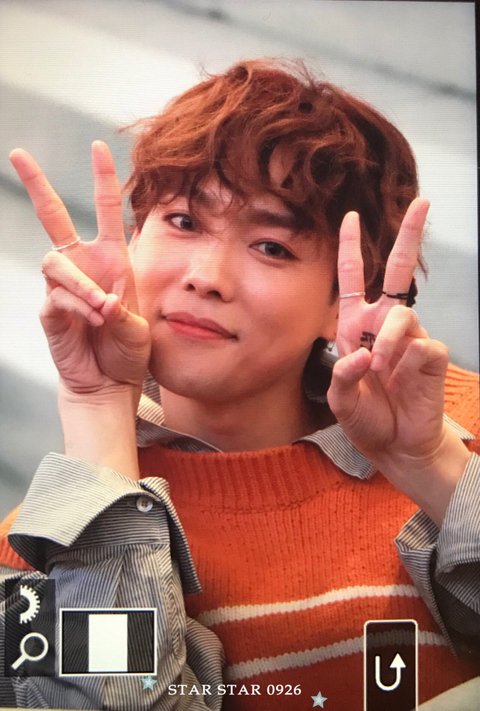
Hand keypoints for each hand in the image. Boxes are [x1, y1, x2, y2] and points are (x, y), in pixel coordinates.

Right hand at [9, 142, 150, 396]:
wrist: (110, 383)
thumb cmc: (128, 352)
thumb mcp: (139, 330)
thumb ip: (123, 313)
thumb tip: (102, 300)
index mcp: (113, 260)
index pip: (106, 210)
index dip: (103, 178)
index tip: (97, 146)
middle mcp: (84, 266)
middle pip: (54, 217)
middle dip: (37, 184)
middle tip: (17, 154)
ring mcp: (64, 287)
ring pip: (55, 263)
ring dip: (81, 285)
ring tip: (102, 309)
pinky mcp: (50, 310)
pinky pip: (56, 297)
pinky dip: (77, 307)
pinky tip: (94, 320)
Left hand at [328, 199, 468, 517]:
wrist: (396, 445)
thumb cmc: (367, 418)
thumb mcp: (340, 400)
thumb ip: (342, 376)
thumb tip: (361, 354)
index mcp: (356, 327)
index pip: (353, 279)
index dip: (351, 249)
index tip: (351, 218)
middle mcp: (384, 325)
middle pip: (399, 272)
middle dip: (409, 237)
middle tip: (422, 204)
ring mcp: (410, 339)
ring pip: (402, 314)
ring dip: (387, 341)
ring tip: (380, 369)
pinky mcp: (431, 356)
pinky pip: (422, 343)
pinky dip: (405, 359)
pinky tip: (400, 375)